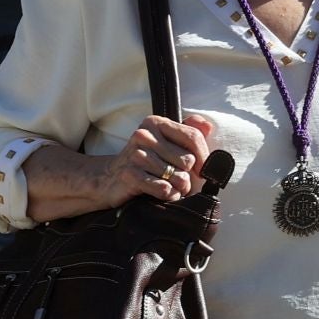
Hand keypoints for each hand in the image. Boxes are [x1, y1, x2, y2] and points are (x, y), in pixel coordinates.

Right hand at [98, 113, 215, 206]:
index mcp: (156, 123)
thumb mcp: (166, 144)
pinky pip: (164, 189)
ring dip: (178, 188)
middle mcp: (144, 135)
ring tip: (169, 187)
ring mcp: (136, 155)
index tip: (203, 170)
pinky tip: (162, 194)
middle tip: (179, 181)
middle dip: (188, 176)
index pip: (193, 137)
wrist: (110, 180)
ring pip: (178, 177)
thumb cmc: (147, 163)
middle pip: (188, 160)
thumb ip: (188, 134)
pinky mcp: (130, 174)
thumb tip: (208, 126)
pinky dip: (168, 195)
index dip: (204, 157)